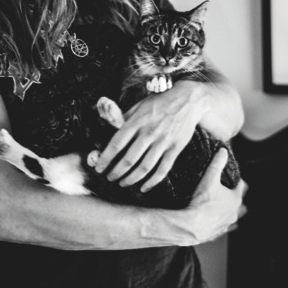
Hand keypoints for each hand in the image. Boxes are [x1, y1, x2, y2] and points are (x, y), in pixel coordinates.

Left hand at [95, 81, 209, 189]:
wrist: (189, 99)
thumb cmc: (161, 101)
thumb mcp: (140, 105)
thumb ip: (124, 117)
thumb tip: (108, 128)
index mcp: (137, 121)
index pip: (116, 144)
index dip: (105, 159)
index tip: (98, 168)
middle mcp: (149, 133)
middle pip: (128, 160)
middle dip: (116, 172)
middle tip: (109, 178)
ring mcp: (163, 142)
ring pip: (144, 167)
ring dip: (131, 179)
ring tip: (123, 183)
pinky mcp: (175, 148)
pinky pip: (162, 170)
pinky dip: (152, 182)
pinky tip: (143, 188)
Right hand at [181, 147, 247, 243]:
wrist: (190, 225)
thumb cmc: (202, 202)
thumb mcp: (209, 179)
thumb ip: (217, 163)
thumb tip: (223, 152)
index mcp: (235, 199)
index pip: (241, 186)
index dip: (237, 180)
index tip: (233, 177)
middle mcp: (233, 213)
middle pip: (239, 203)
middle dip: (235, 197)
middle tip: (229, 191)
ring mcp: (226, 224)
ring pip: (232, 217)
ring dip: (229, 211)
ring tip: (225, 207)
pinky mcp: (216, 232)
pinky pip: (222, 227)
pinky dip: (220, 223)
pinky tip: (216, 221)